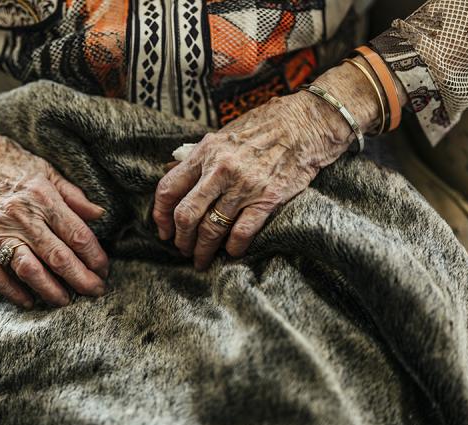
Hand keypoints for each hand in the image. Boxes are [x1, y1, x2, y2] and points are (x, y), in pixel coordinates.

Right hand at [0, 111, 108, 307]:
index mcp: (43, 197)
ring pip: (30, 270)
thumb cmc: (10, 165)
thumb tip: (100, 215)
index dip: (95, 257)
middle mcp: (22, 217)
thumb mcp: (47, 171)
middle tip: (95, 291)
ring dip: (51, 290)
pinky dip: (14, 293)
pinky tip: (30, 301)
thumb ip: (74, 196)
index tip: (104, 269)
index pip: (77, 235)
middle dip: (81, 280)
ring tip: (66, 300)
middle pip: (58, 257)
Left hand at [153, 59, 395, 269]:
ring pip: (211, 229)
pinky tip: (232, 252)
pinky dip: (234, 248)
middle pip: (186, 215)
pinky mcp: (267, 198)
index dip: (160, 215)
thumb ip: (199, 156)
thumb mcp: (223, 134)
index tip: (163, 230)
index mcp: (205, 152)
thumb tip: (173, 172)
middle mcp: (220, 169)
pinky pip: (242, 232)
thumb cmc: (264, 127)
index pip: (168, 189)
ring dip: (204, 250)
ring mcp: (244, 185)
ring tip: (203, 259)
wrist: (307, 122)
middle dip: (181, 240)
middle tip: (183, 250)